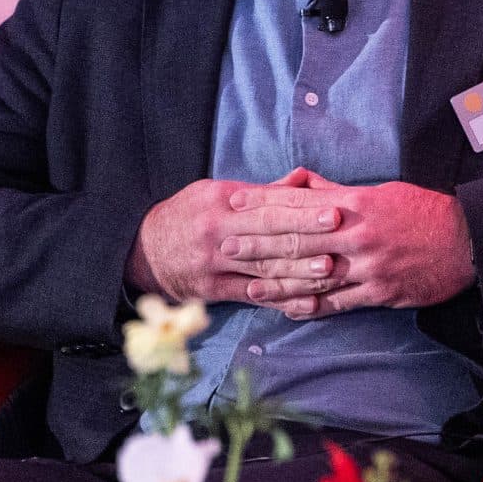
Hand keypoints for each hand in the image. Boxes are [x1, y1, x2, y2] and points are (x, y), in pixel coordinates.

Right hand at [125, 174, 327, 307]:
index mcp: (222, 201)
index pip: (270, 204)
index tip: (334, 207)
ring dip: (300, 269)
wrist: (141, 251)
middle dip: (308, 232)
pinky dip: (281, 299)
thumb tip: (302, 179)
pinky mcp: (213, 289)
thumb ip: (260, 192)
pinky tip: (307, 302)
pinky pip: (253, 295)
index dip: (303, 206)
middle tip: (341, 231)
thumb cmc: (187, 215)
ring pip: (264, 267)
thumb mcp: (215, 193)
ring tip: (331, 269)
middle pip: (270, 233)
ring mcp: (216, 262)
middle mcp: (219, 231)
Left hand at [216, 169, 476, 316]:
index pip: (299, 203)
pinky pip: (338, 302)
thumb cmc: (424, 211)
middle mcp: (359, 234)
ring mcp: (369, 266)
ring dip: (278, 281)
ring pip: (314, 275)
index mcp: (357, 203)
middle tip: (226, 247)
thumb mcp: (381, 191)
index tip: (235, 206)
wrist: (468, 241)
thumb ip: (336, 191)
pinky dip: (312, 306)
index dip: (264, 205)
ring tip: (249, 285)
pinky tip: (288, 309)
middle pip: (298, 239)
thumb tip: (299, 183)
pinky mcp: (380, 292)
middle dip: (259, 243)